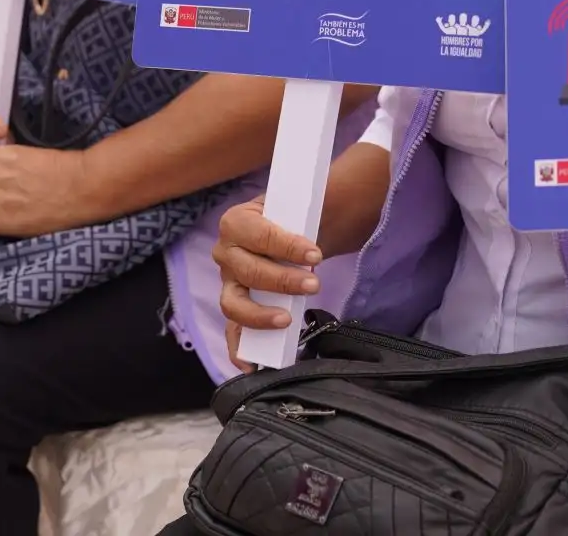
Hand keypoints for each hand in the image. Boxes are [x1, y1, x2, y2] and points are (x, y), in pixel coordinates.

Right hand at [214, 198, 322, 370]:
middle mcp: (226, 251)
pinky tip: (251, 364)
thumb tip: (341, 206)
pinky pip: (233, 330)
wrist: (305, 232)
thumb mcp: (310, 204)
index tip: (315, 254)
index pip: (259, 234)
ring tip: (289, 319)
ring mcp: (229, 282)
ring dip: (261, 314)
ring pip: (234, 304)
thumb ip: (321, 205)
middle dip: (282, 280)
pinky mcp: (238, 307)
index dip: (286, 246)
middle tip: (314, 284)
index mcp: (237, 221)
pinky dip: (238, 348)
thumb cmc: (305, 218)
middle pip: (248, 271)